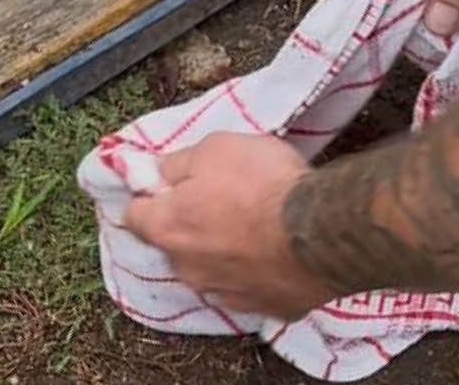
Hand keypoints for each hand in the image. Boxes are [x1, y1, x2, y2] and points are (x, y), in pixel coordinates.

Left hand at [124, 132, 334, 319]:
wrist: (325, 230)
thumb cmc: (263, 183)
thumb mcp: (213, 149)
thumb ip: (177, 164)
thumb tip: (159, 173)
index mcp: (167, 229)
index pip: (133, 214)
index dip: (149, 196)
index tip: (167, 185)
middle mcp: (188, 269)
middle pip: (173, 244)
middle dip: (188, 225)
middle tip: (220, 201)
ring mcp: (226, 295)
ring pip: (210, 270)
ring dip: (222, 253)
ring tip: (254, 229)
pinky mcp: (267, 310)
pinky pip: (250, 288)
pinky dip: (257, 273)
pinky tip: (276, 255)